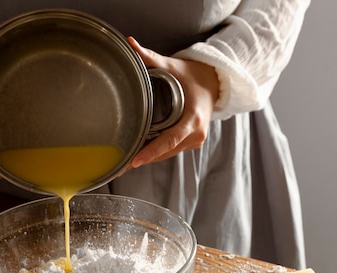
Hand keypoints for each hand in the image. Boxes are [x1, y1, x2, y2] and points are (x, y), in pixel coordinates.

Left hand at [126, 37, 219, 167]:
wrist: (215, 82)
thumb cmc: (193, 75)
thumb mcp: (173, 66)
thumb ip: (151, 58)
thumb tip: (131, 44)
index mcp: (193, 119)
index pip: (169, 141)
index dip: (152, 152)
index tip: (135, 161)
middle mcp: (196, 134)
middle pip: (165, 151)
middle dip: (144, 157)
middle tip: (121, 164)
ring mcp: (196, 140)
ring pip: (168, 153)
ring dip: (149, 156)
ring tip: (126, 161)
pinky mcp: (193, 142)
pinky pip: (172, 150)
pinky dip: (157, 151)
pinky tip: (141, 152)